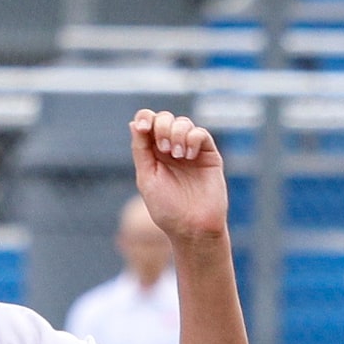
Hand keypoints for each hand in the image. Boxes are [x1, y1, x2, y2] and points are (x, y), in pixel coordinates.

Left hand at [130, 110, 227, 241]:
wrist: (192, 226)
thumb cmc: (167, 208)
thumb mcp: (146, 178)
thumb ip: (141, 150)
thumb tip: (134, 123)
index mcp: (152, 154)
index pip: (148, 123)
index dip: (145, 118)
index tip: (144, 127)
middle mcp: (171, 149)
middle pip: (165, 118)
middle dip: (162, 127)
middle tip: (164, 149)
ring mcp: (190, 150)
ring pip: (183, 122)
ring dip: (176, 134)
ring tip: (177, 155)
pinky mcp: (208, 154)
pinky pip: (200, 133)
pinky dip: (192, 139)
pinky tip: (189, 156)